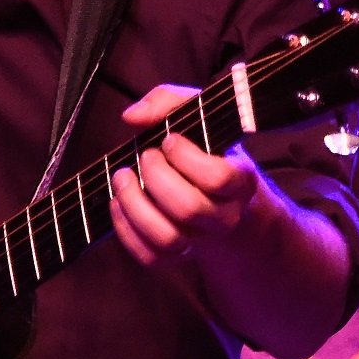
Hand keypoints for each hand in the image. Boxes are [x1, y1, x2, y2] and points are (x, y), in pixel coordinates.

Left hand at [109, 85, 266, 272]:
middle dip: (156, 178)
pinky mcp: (178, 257)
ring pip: (169, 238)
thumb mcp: (203, 118)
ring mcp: (201, 240)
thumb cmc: (210, 153)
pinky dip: (126, 231)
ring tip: (122, 178)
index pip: (218, 178)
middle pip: (188, 209)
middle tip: (145, 156)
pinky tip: (118, 203)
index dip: (187, 158)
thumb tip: (132, 116)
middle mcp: (224, 216)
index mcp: (240, 182)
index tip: (169, 139)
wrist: (229, 204)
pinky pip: (151, 257)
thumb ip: (171, 101)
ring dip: (135, 206)